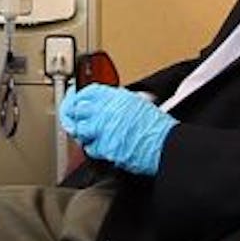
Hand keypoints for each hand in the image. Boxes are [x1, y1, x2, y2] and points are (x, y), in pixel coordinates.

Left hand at [60, 84, 176, 175]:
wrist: (164, 144)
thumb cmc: (155, 126)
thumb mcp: (137, 103)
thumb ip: (117, 101)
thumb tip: (105, 103)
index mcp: (114, 97)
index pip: (86, 92)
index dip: (78, 97)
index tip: (75, 102)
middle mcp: (106, 110)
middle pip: (78, 110)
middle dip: (76, 116)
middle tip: (78, 121)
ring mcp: (103, 129)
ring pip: (80, 129)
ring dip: (84, 133)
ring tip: (92, 136)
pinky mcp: (104, 146)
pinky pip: (90, 147)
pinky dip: (93, 148)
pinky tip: (101, 147)